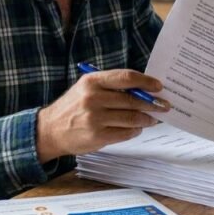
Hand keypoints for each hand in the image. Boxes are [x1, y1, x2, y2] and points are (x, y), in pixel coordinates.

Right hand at [36, 69, 169, 161]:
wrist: (50, 129)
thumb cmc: (74, 106)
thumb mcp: (87, 88)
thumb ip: (111, 86)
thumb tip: (143, 89)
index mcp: (92, 81)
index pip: (126, 78)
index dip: (146, 82)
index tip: (159, 86)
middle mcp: (93, 98)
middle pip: (132, 99)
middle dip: (152, 103)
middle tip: (163, 106)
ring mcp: (95, 118)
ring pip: (132, 118)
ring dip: (146, 119)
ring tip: (151, 119)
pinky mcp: (97, 136)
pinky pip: (125, 133)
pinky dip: (135, 131)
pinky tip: (136, 128)